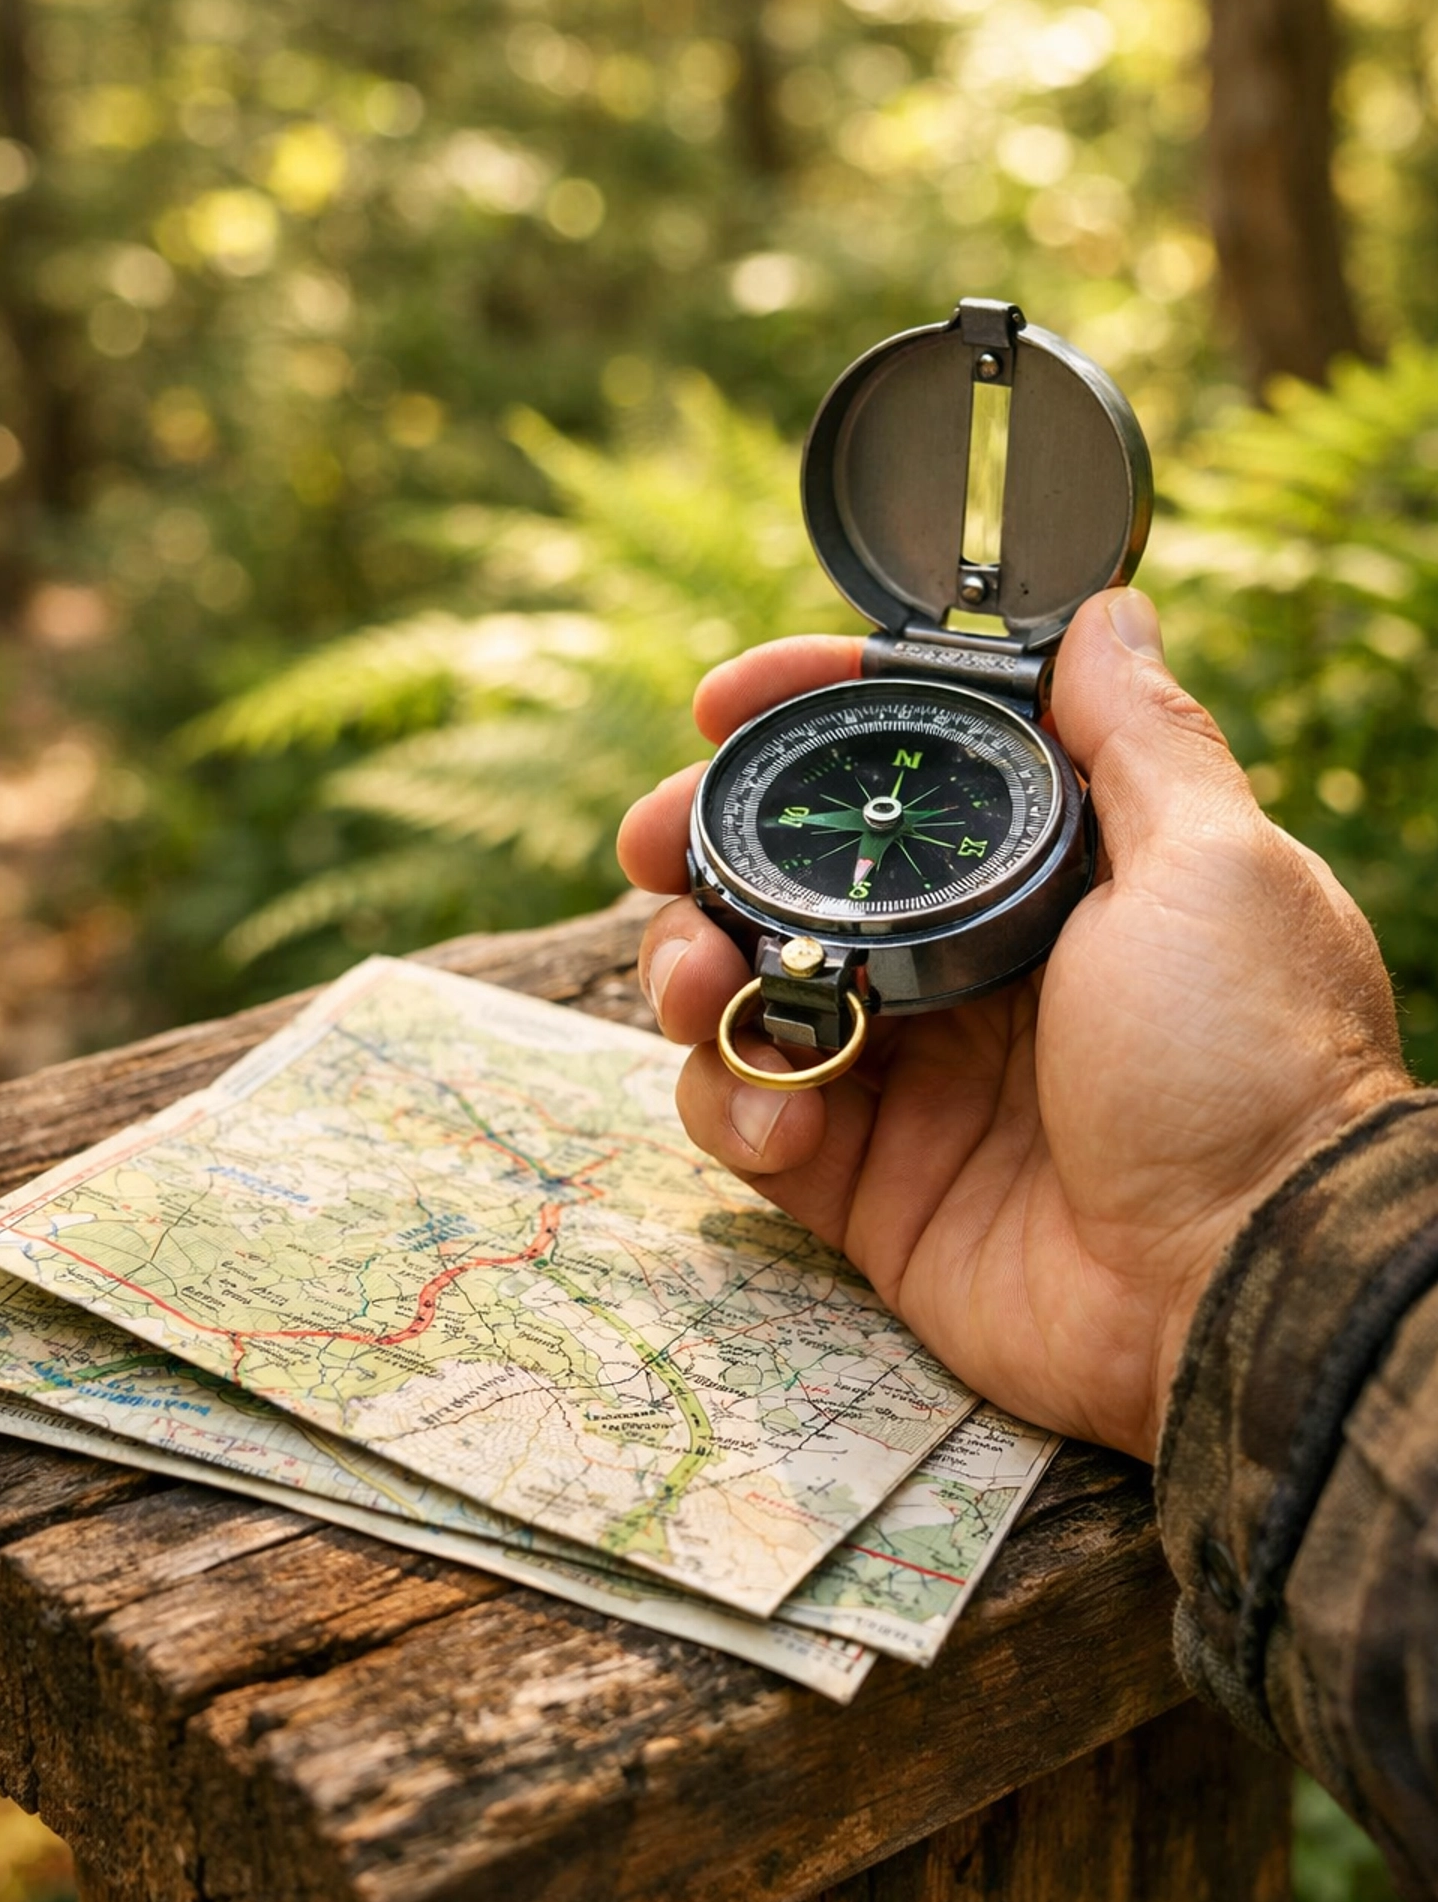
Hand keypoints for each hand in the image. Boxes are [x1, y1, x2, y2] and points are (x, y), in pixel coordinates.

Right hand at [617, 593, 1408, 1460]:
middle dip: (701, 847)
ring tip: (693, 983)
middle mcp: (970, 967)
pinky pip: (753, 1121)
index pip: (904, 766)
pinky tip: (784, 1119)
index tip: (720, 699)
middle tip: (652, 845)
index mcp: (1051, 877)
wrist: (1248, 1286)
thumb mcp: (1214, 867)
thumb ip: (1140, 740)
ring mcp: (912, 1078)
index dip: (806, 718)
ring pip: (747, 993)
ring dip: (689, 971)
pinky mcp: (869, 1186)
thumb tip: (1108, 615)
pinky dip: (735, 1108)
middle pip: (793, 878)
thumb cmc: (1247, 1064)